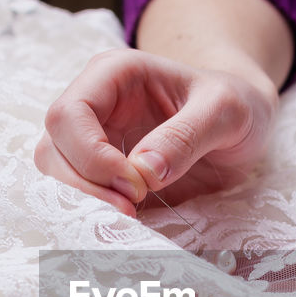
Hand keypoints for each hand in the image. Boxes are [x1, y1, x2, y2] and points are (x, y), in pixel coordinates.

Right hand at [35, 48, 278, 215]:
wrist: (242, 122)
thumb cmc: (234, 104)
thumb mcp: (227, 111)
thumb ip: (187, 135)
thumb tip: (142, 171)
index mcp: (114, 74)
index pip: (70, 114)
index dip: (92, 156)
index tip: (136, 185)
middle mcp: (94, 104)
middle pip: (53, 148)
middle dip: (86, 185)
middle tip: (133, 207)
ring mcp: (92, 138)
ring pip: (56, 174)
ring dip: (85, 202)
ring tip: (132, 215)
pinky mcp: (101, 172)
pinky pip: (77, 194)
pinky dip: (94, 212)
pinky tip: (130, 222)